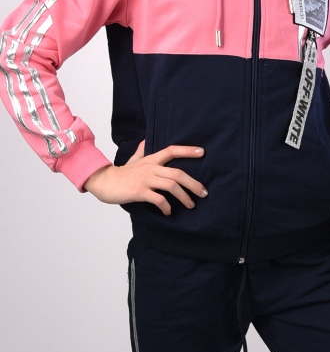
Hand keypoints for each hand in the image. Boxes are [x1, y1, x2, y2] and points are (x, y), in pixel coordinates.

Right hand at [84, 141, 207, 216]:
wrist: (103, 182)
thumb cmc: (121, 173)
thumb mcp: (133, 160)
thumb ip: (141, 151)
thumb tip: (144, 140)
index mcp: (151, 160)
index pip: (171, 151)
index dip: (187, 150)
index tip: (202, 152)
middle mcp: (150, 168)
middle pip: (178, 173)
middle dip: (194, 184)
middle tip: (204, 193)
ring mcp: (145, 180)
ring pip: (171, 186)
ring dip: (184, 197)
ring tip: (190, 205)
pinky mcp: (139, 191)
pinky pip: (159, 199)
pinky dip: (167, 207)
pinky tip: (168, 212)